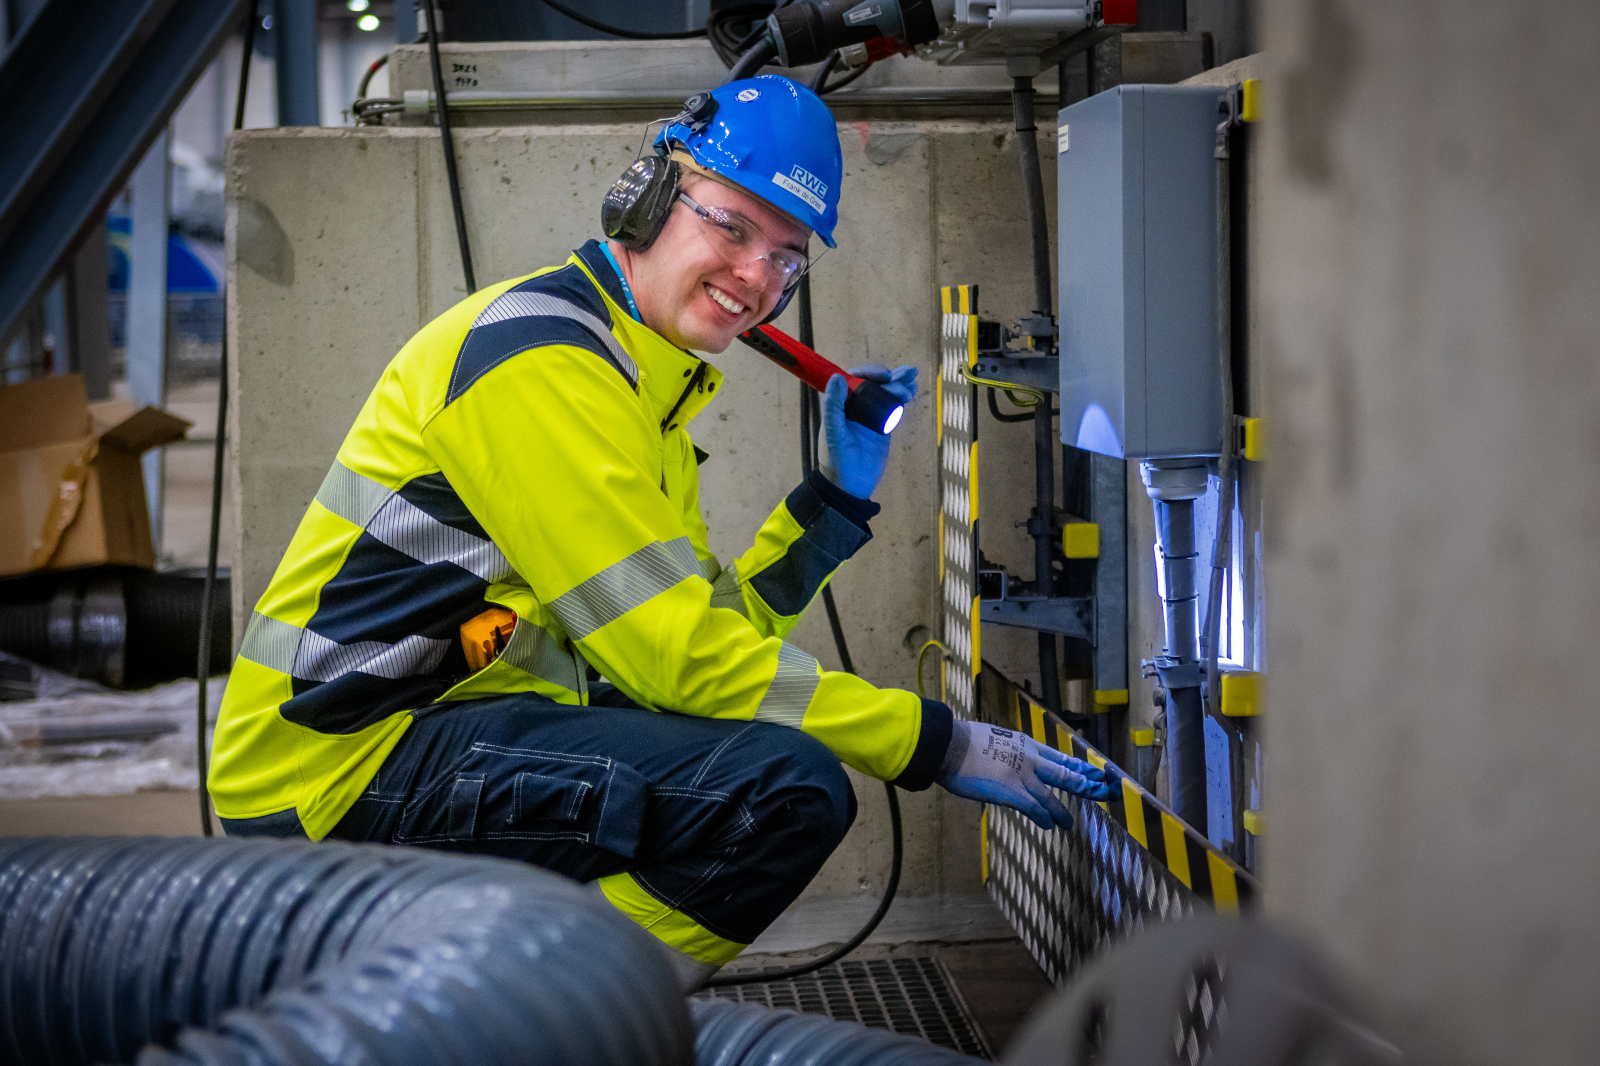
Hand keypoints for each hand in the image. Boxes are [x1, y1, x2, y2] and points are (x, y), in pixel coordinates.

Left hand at [820, 365, 917, 498]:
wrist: (850, 485)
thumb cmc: (836, 459)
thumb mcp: (834, 431)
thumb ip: (833, 405)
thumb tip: (837, 376)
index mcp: (840, 404)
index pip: (855, 379)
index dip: (870, 373)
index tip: (885, 376)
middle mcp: (855, 406)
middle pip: (874, 384)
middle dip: (892, 377)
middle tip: (908, 375)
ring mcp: (870, 415)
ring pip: (886, 393)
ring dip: (900, 384)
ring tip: (913, 381)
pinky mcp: (883, 426)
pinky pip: (893, 407)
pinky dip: (902, 399)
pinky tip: (913, 392)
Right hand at [936, 720, 1116, 830]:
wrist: (949, 746)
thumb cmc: (963, 742)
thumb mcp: (995, 739)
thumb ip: (1008, 751)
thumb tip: (1008, 760)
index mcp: (1026, 745)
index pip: (1061, 757)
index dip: (1081, 766)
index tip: (1097, 771)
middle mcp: (1030, 759)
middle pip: (1067, 774)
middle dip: (1088, 785)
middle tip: (1105, 792)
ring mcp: (1023, 776)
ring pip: (1053, 797)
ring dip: (1063, 813)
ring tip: (1069, 824)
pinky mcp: (1012, 792)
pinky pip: (1035, 809)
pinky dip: (1045, 818)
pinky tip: (1050, 826)